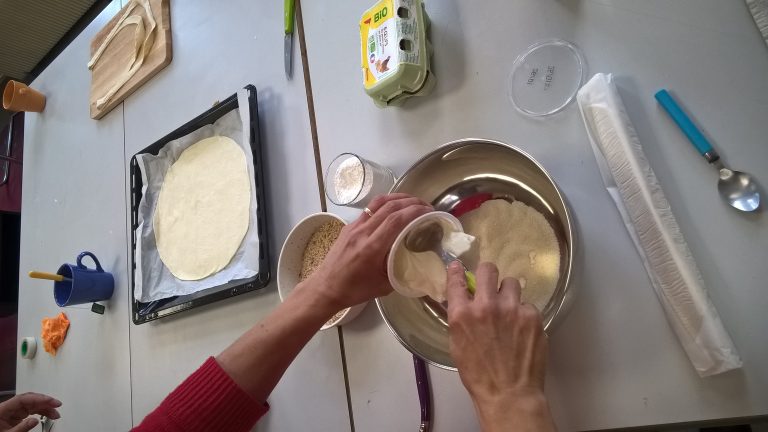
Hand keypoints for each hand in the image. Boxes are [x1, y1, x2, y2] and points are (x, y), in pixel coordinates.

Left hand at [0, 393, 60, 431]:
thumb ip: (20, 428)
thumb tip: (34, 421)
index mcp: (3, 409)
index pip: (23, 398)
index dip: (38, 398)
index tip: (51, 401)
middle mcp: (10, 408)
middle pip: (30, 400)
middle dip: (45, 402)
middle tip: (57, 405)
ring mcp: (14, 412)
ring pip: (33, 405)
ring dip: (46, 408)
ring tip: (55, 414)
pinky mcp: (17, 416)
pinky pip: (32, 411)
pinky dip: (41, 412)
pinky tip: (48, 414)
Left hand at [305, 193, 431, 309]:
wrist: (325, 288)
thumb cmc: (354, 290)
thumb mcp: (384, 286)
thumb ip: (400, 270)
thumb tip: (417, 262)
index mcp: (372, 247)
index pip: (396, 219)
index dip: (415, 211)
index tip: (429, 211)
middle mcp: (362, 232)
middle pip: (389, 206)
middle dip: (410, 201)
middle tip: (425, 205)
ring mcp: (354, 227)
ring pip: (378, 203)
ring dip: (397, 198)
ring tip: (412, 202)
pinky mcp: (349, 227)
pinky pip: (369, 209)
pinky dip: (385, 205)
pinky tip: (393, 210)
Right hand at [446, 262, 554, 431]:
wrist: (509, 394)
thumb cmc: (479, 375)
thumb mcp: (457, 345)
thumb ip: (460, 319)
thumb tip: (463, 302)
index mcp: (462, 315)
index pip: (457, 280)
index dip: (457, 271)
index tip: (459, 268)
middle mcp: (486, 306)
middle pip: (488, 269)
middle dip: (488, 275)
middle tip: (491, 285)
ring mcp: (512, 309)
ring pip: (511, 283)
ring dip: (509, 294)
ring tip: (510, 311)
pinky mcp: (533, 316)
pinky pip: (528, 305)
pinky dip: (524, 314)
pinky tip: (522, 331)